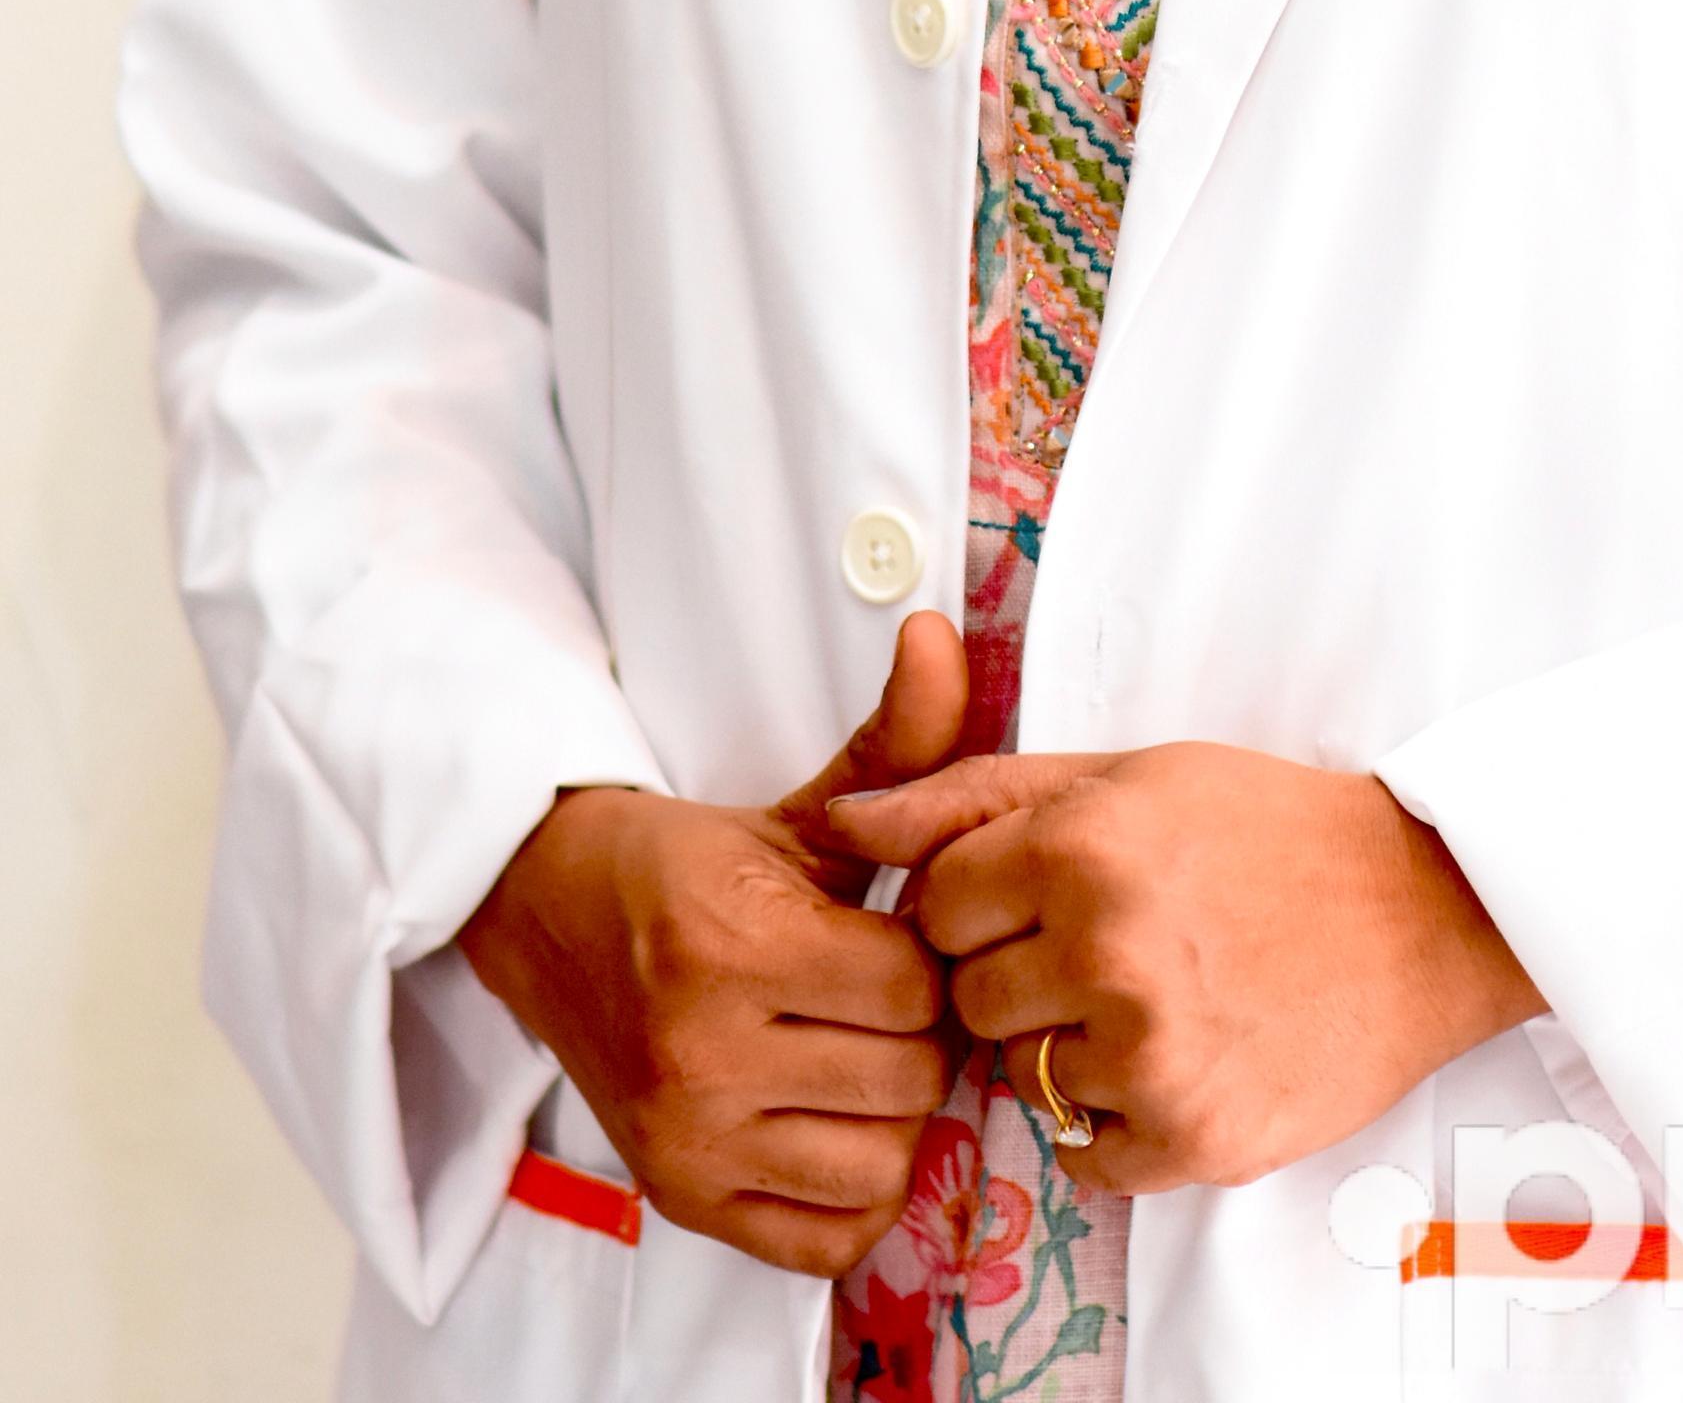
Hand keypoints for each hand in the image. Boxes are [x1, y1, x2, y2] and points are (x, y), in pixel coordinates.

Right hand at [459, 609, 971, 1275]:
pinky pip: (828, 1238)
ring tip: (860, 1053)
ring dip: (892, 1112)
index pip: (912, 987)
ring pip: (881, 1160)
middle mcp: (702, 1055)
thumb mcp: (799, 806)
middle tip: (887, 995)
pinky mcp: (680, 1199)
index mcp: (731, 946)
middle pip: (908, 1077)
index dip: (930, 956)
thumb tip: (944, 634)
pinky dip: (852, 1190)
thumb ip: (896, 739)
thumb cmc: (690, 866)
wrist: (549, 918)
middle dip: (920, 1031)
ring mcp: (686, 1140)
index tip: (904, 934)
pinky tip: (834, 1122)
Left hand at [825, 742, 1541, 1192]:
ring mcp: (1149, 1050)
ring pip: (1026, 1076)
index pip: (937, 904)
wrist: (1419, 910)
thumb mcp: (1125, 775)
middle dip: (1020, 977)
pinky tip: (1177, 1054)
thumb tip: (844, 823)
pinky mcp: (1189, 1136)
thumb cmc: (1269, 828)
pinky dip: (1117, 1119)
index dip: (984, 901)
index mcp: (1083, 844)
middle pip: (971, 1000)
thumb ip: (970, 794)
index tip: (1043, 895)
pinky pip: (1082, 1152)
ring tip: (1154, 996)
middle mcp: (1107, 948)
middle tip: (1105, 948)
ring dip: (1071, 1048)